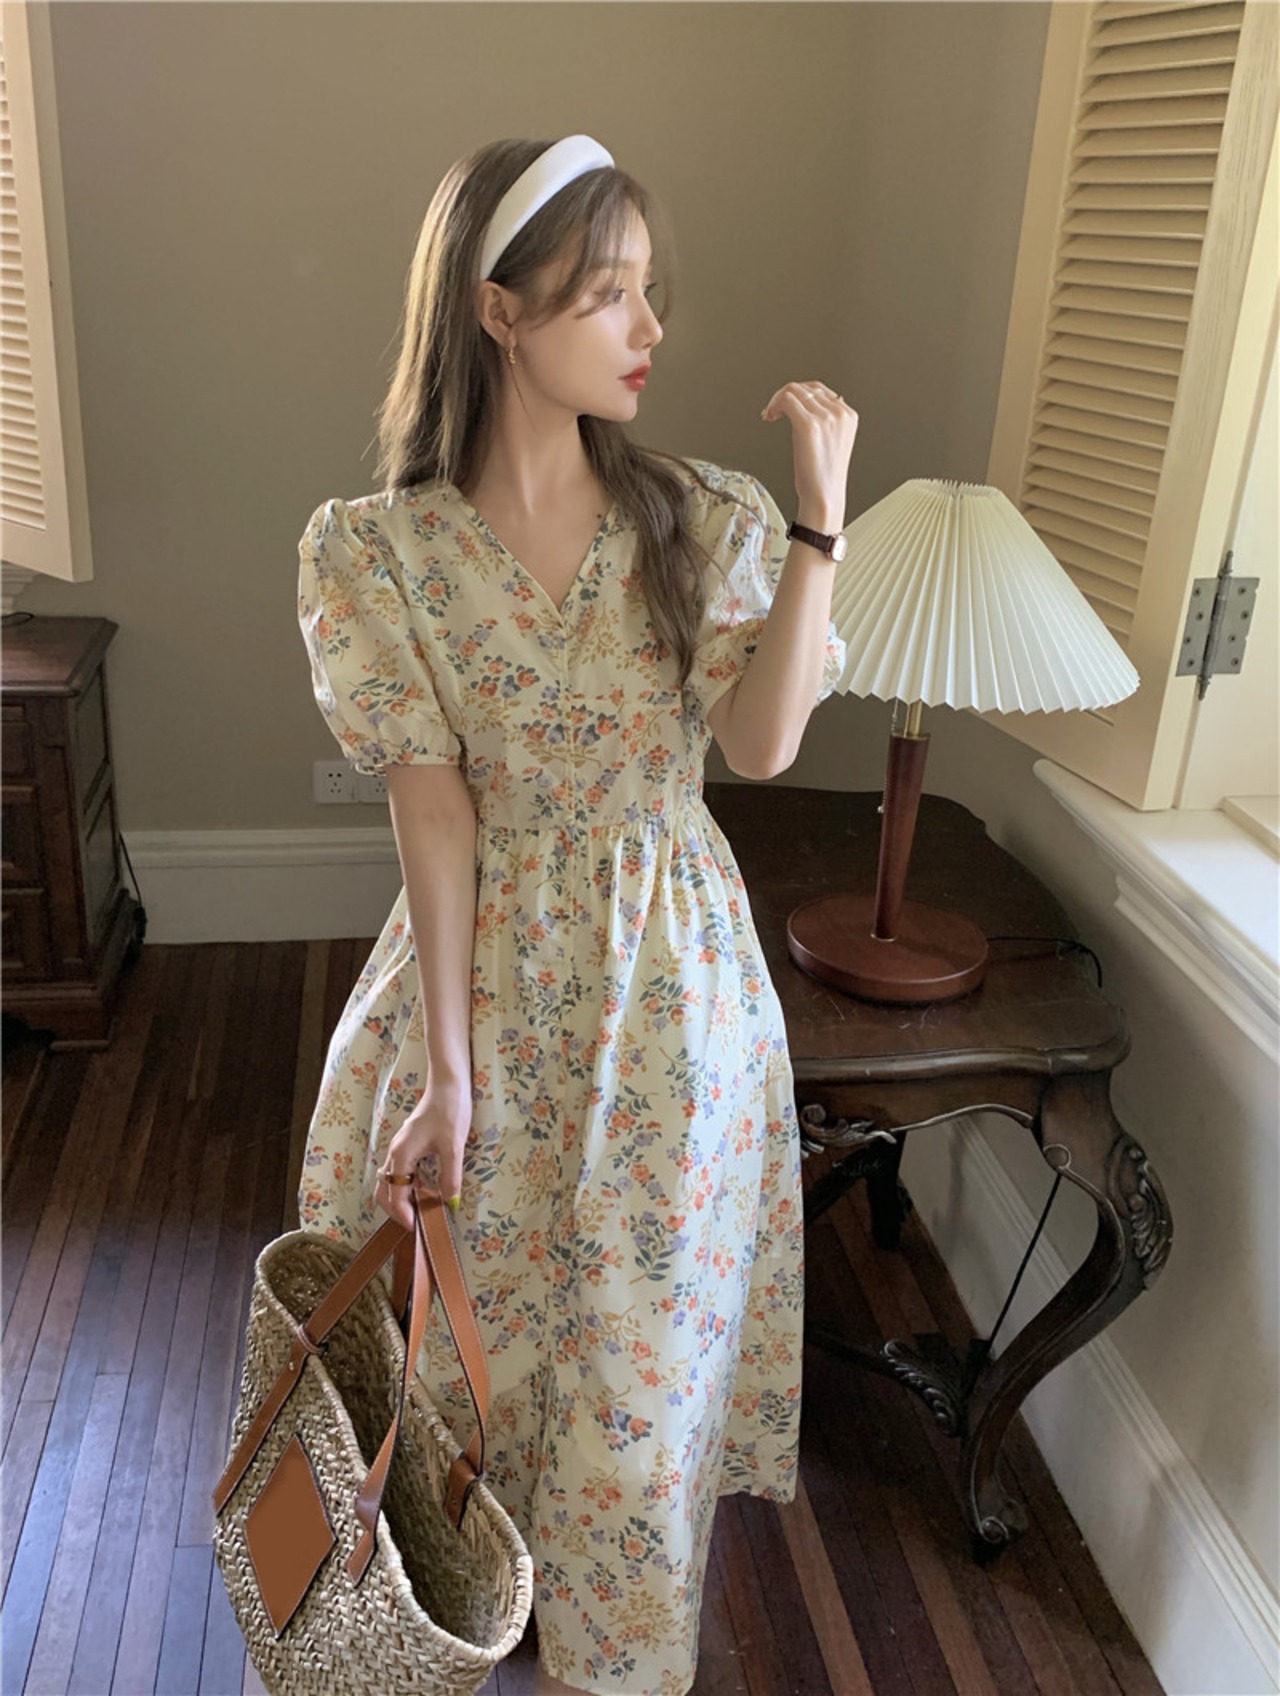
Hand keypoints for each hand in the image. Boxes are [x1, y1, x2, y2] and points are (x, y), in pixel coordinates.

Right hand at [374, 1077, 471, 1228]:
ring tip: (420, 1212)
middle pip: (385, 1192)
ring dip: (400, 1200)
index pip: (394, 1195)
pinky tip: (424, 1192)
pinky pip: (399, 1173)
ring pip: (390, 1183)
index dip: (404, 1215)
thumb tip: (450, 1204)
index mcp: (401, 1155)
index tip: (417, 1230)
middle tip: (417, 1225)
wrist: (447, 1084)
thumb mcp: (453, 1146)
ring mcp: (399, 1149)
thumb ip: (450, 1177)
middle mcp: (395, 1154)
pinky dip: (405, 1188)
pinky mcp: (407, 1146)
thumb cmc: (449, 1111)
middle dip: (396, 1212)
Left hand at [761, 381, 858, 530]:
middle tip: (773, 410)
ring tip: (770, 414)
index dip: (799, 395)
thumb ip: (826, 423)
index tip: (786, 408)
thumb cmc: (824, 477)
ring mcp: (825, 418)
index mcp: (848, 416)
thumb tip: (807, 407)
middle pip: (807, 387)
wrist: (824, 496)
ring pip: (795, 390)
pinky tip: (769, 416)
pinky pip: (787, 400)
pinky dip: (774, 404)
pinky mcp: (809, 425)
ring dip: (777, 399)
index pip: (820, 390)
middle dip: (786, 395)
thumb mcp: (832, 443)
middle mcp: (839, 413)